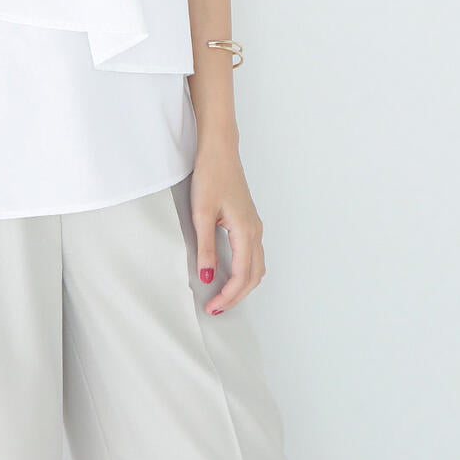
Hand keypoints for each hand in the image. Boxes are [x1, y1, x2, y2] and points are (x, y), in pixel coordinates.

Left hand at [191, 142, 265, 315]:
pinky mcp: (249, 221)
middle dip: (237, 296)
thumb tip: (207, 278)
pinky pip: (253, 255)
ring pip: (257, 266)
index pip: (242, 276)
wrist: (220, 150)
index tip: (212, 307)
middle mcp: (255, 231)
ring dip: (243, 285)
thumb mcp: (202, 214)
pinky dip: (245, 271)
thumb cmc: (211, 175)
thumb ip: (206, 248)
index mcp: (245, 231)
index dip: (228, 296)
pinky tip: (230, 273)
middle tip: (217, 308)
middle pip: (254, 276)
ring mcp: (254, 225)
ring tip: (223, 296)